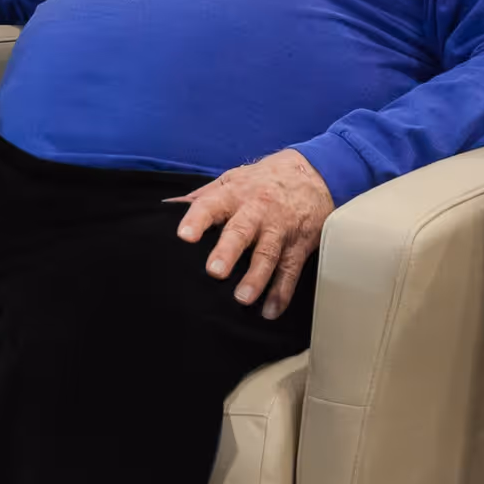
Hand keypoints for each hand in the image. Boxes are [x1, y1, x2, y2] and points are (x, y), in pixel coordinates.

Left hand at [171, 149, 332, 319]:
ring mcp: (279, 228)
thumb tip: (169, 206)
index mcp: (234, 194)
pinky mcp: (299, 244)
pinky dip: (282, 292)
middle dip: (228, 251)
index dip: (197, 219)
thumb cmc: (265, 179)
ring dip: (256, 278)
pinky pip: (290, 271)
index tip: (184, 236)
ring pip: (267, 254)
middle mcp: (257, 210)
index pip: (211, 204)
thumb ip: (204, 195)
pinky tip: (271, 310)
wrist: (314, 173)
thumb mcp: (233, 178)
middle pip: (242, 231)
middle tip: (215, 271)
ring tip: (242, 298)